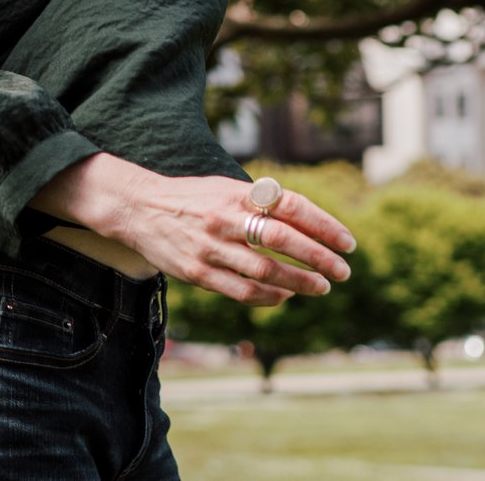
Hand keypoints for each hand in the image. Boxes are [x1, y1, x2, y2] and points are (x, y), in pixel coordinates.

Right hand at [31, 154, 356, 306]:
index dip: (324, 225)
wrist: (137, 208)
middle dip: (318, 258)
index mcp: (237, 192)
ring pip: (264, 271)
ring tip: (321, 287)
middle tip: (343, 272)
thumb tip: (308, 223)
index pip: (291, 206)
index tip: (347, 243)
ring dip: (299, 283)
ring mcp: (209, 247)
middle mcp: (225, 218)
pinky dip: (269, 297)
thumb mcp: (226, 187)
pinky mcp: (196, 272)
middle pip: (281, 240)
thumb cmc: (193, 197)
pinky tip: (286, 297)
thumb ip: (261, 202)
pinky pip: (240, 291)